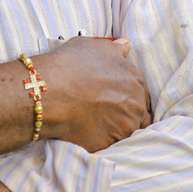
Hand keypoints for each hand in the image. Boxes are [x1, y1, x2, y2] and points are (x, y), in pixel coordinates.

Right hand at [35, 36, 152, 151]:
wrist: (51, 91)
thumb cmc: (71, 65)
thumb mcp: (95, 46)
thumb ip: (115, 49)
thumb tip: (125, 45)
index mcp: (135, 79)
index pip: (140, 92)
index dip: (127, 95)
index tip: (114, 97)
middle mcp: (136, 104)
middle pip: (138, 113)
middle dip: (126, 113)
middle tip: (106, 112)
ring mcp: (125, 127)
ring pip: (128, 132)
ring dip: (118, 129)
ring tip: (98, 124)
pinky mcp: (110, 145)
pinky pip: (111, 146)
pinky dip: (104, 141)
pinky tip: (90, 133)